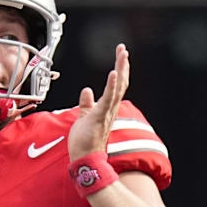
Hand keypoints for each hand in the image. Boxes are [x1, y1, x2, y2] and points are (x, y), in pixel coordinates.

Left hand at [68, 44, 129, 161]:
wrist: (84, 158)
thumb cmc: (85, 141)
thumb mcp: (84, 117)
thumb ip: (86, 103)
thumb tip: (87, 91)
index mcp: (107, 107)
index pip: (116, 85)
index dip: (119, 69)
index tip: (120, 55)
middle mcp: (110, 108)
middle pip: (120, 83)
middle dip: (122, 64)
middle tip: (123, 48)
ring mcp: (107, 112)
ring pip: (117, 88)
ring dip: (120, 69)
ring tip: (123, 54)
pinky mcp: (100, 116)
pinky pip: (108, 99)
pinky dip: (111, 86)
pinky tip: (114, 73)